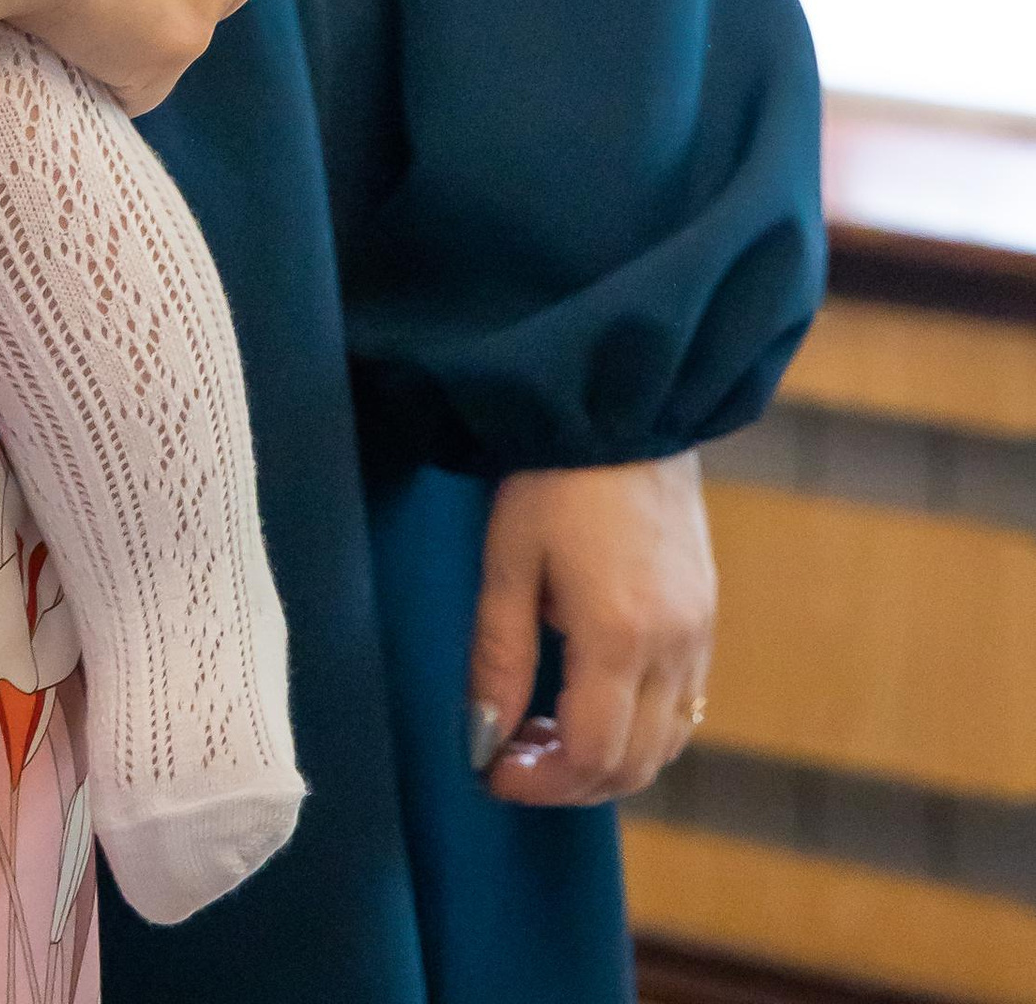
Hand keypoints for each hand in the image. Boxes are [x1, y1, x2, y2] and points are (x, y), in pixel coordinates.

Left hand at [469, 457, 716, 802]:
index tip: (491, 772)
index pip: (592, 756)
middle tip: (511, 757)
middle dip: (569, 782)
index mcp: (620, 634)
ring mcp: (700, 635)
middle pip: (635, 766)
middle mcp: (674, 647)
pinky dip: (640, 730)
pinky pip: (684, 708)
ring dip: (607, 761)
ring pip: (666, 746)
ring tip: (544, 731)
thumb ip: (497, 657)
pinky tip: (591, 701)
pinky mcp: (707, 618)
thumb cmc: (554, 476)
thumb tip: (483, 740)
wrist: (627, 407)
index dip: (539, 782)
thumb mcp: (508, 561)